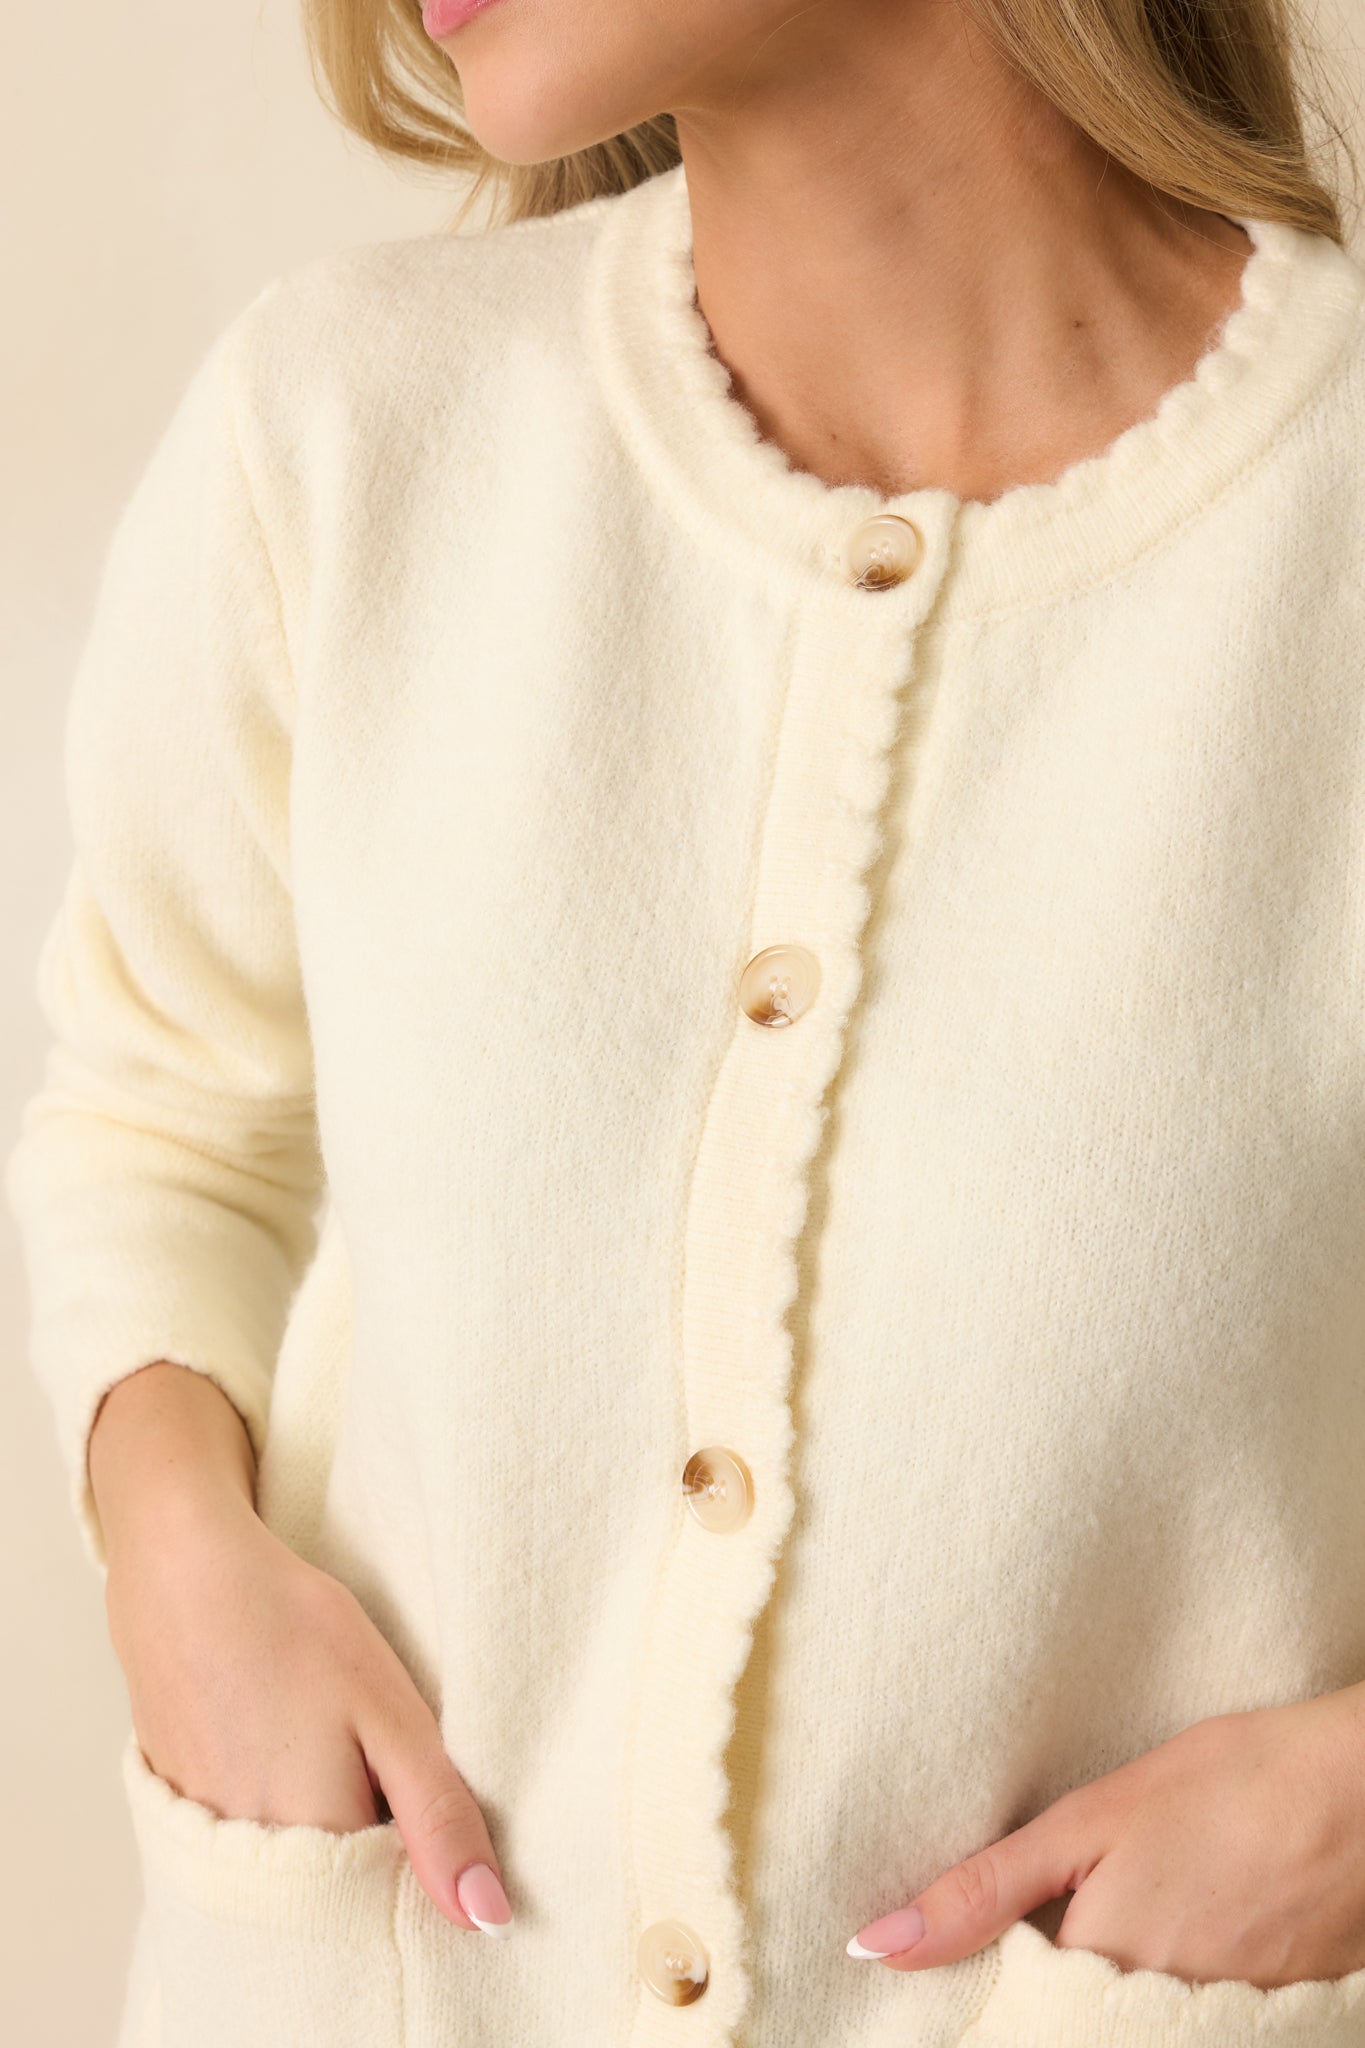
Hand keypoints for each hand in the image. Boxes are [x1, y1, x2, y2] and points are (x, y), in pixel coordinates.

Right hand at [105, 1480, 513, 1938]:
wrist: (182, 1571)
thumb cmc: (292, 1630)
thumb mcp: (389, 1712)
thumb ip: (438, 1815)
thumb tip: (486, 1915)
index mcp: (312, 1852)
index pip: (386, 1903)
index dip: (420, 1861)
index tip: (426, 1804)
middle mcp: (247, 1866)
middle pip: (334, 1889)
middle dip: (372, 1841)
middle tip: (376, 1753)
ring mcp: (203, 1835)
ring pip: (289, 1858)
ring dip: (322, 1818)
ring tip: (326, 1734)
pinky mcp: (176, 1802)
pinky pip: (243, 1831)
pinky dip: (273, 1798)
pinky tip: (280, 1733)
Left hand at [846, 1683, 1364, 1987]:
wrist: (1359, 1791)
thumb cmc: (1226, 1783)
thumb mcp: (1088, 1820)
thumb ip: (982, 1891)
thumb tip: (876, 1945)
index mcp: (1098, 1971)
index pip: (1015, 2019)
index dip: (996, 1988)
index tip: (992, 1956)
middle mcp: (1158, 2021)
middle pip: (1075, 2030)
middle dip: (1056, 1995)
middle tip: (1087, 1912)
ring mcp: (1223, 2028)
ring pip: (1134, 2028)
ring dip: (1116, 1994)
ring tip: (1148, 1908)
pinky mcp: (1275, 2024)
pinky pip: (1198, 2025)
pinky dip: (1176, 1993)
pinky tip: (1194, 1924)